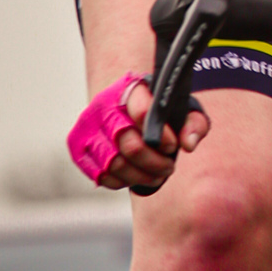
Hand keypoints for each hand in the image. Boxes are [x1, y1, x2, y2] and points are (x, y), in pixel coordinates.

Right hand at [69, 74, 209, 193]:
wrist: (122, 105)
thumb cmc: (156, 110)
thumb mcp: (181, 109)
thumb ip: (193, 123)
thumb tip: (188, 143)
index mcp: (130, 88)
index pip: (145, 114)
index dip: (162, 137)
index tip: (173, 146)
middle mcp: (103, 105)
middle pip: (129, 144)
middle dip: (154, 162)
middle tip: (168, 166)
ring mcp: (87, 126)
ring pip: (114, 164)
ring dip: (140, 176)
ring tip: (156, 175)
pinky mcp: (78, 147)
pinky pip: (101, 175)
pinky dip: (121, 182)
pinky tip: (136, 176)